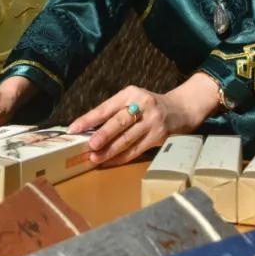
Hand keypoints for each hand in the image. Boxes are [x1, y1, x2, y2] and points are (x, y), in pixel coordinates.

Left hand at [68, 74, 221, 165]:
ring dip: (109, 151)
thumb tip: (88, 129)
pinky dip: (121, 158)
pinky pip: (136, 150)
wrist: (180, 109)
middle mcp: (142, 105)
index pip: (106, 107)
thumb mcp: (132, 99)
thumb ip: (114, 111)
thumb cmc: (148, 106)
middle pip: (119, 122)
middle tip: (89, 145)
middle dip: (103, 135)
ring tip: (94, 158)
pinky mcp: (158, 137)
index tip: (74, 128)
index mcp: (130, 93)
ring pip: (127, 139)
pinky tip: (109, 162)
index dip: (89, 119)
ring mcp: (152, 122)